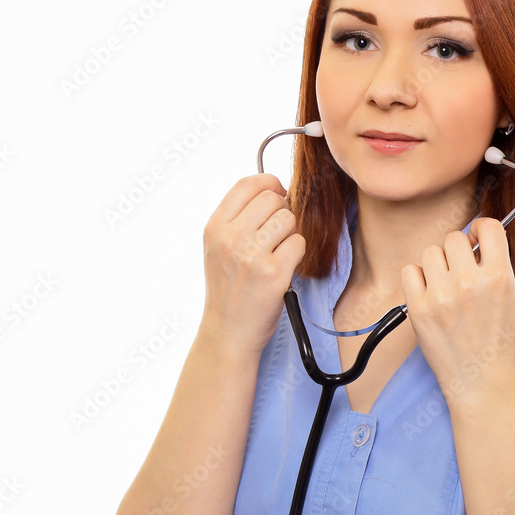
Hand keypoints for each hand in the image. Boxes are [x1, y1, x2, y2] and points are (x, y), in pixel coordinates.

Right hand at [200, 174, 305, 354]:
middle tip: (277, 233)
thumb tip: (274, 189)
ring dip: (290, 234)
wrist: (228, 331)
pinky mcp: (274, 273)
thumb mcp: (218, 247)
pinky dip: (297, 254)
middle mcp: (231, 238)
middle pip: (273, 198)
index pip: (247, 184)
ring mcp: (253, 255)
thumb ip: (238, 218)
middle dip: (282, 211)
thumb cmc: (228, 288)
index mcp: (215, 227)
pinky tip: (284, 267)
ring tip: (278, 252)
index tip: (278, 193)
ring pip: (289, 219)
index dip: (269, 183)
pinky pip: (299, 243)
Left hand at [400, 218, 514, 401]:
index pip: (489, 227)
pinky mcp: (419, 309)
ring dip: (439, 264)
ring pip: (431, 252)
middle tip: (462, 267)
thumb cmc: (499, 340)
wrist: (479, 379)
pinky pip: (410, 271)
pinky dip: (418, 278)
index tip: (478, 237)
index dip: (482, 228)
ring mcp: (441, 296)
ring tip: (446, 283)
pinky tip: (429, 291)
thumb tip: (484, 238)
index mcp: (498, 278)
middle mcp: (469, 283)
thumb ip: (502, 266)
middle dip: (459, 250)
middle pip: (455, 237)